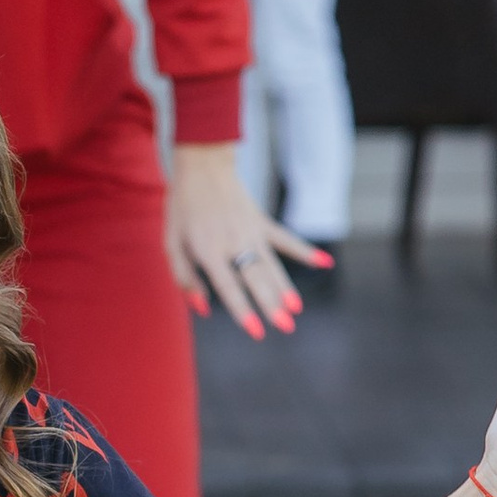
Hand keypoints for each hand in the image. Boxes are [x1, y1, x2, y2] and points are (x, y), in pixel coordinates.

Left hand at [164, 143, 315, 338]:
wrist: (202, 165)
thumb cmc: (182, 208)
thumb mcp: (171, 242)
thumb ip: (184, 276)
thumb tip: (201, 307)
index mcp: (208, 249)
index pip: (228, 286)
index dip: (242, 310)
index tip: (256, 331)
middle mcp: (233, 242)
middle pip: (255, 278)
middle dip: (271, 304)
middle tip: (285, 327)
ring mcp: (251, 231)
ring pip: (272, 265)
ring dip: (285, 288)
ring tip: (296, 309)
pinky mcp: (262, 222)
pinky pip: (286, 239)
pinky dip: (305, 251)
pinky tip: (325, 263)